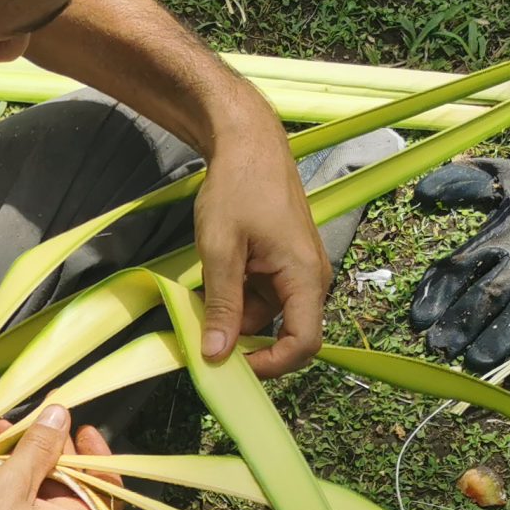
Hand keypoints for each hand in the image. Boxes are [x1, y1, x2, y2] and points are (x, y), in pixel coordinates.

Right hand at [0, 404, 111, 509]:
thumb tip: (61, 414)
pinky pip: (11, 505)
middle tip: (18, 422)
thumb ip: (39, 446)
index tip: (74, 426)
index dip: (94, 451)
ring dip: (12, 459)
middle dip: (40, 447)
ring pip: (32, 490)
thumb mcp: (11, 483)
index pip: (106, 483)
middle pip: (65, 481)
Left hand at [194, 120, 330, 378]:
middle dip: (243, 340)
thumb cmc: (238, 187)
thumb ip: (222, 304)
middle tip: (202, 335)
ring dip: (232, 316)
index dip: (271, 365)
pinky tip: (211, 282)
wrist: (247, 143)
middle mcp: (309, 279)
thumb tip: (217, 353)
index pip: (304, 343)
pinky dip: (234, 297)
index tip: (232, 366)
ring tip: (200, 297)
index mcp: (305, 277)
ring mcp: (295, 272)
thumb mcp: (220, 250)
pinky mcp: (281, 264)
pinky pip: (259, 296)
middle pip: (283, 333)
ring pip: (264, 316)